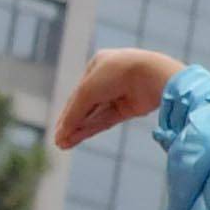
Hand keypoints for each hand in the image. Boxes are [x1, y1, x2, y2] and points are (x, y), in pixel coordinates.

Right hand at [50, 50, 178, 151]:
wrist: (152, 76)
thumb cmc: (116, 75)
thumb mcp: (87, 91)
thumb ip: (74, 112)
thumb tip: (62, 132)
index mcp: (99, 64)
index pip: (78, 92)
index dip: (67, 111)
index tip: (57, 129)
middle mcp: (110, 78)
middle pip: (86, 105)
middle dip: (72, 123)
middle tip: (58, 141)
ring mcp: (122, 93)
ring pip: (96, 114)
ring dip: (80, 129)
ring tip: (64, 144)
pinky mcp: (132, 107)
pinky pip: (107, 119)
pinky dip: (92, 129)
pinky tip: (77, 139)